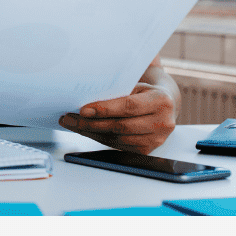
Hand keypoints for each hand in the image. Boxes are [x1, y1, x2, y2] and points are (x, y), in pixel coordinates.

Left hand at [58, 82, 176, 153]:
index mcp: (161, 101)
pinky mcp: (147, 150)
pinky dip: (100, 138)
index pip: (129, 106)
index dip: (105, 109)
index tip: (83, 110)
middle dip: (92, 123)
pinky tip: (86, 131)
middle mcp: (162, 122)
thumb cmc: (144, 92)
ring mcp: (157, 139)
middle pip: (121, 126)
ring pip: (117, 139)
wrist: (164, 106)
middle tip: (70, 118)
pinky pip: (118, 146)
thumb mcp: (135, 86)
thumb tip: (85, 99)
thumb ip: (117, 93)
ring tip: (73, 124)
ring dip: (92, 132)